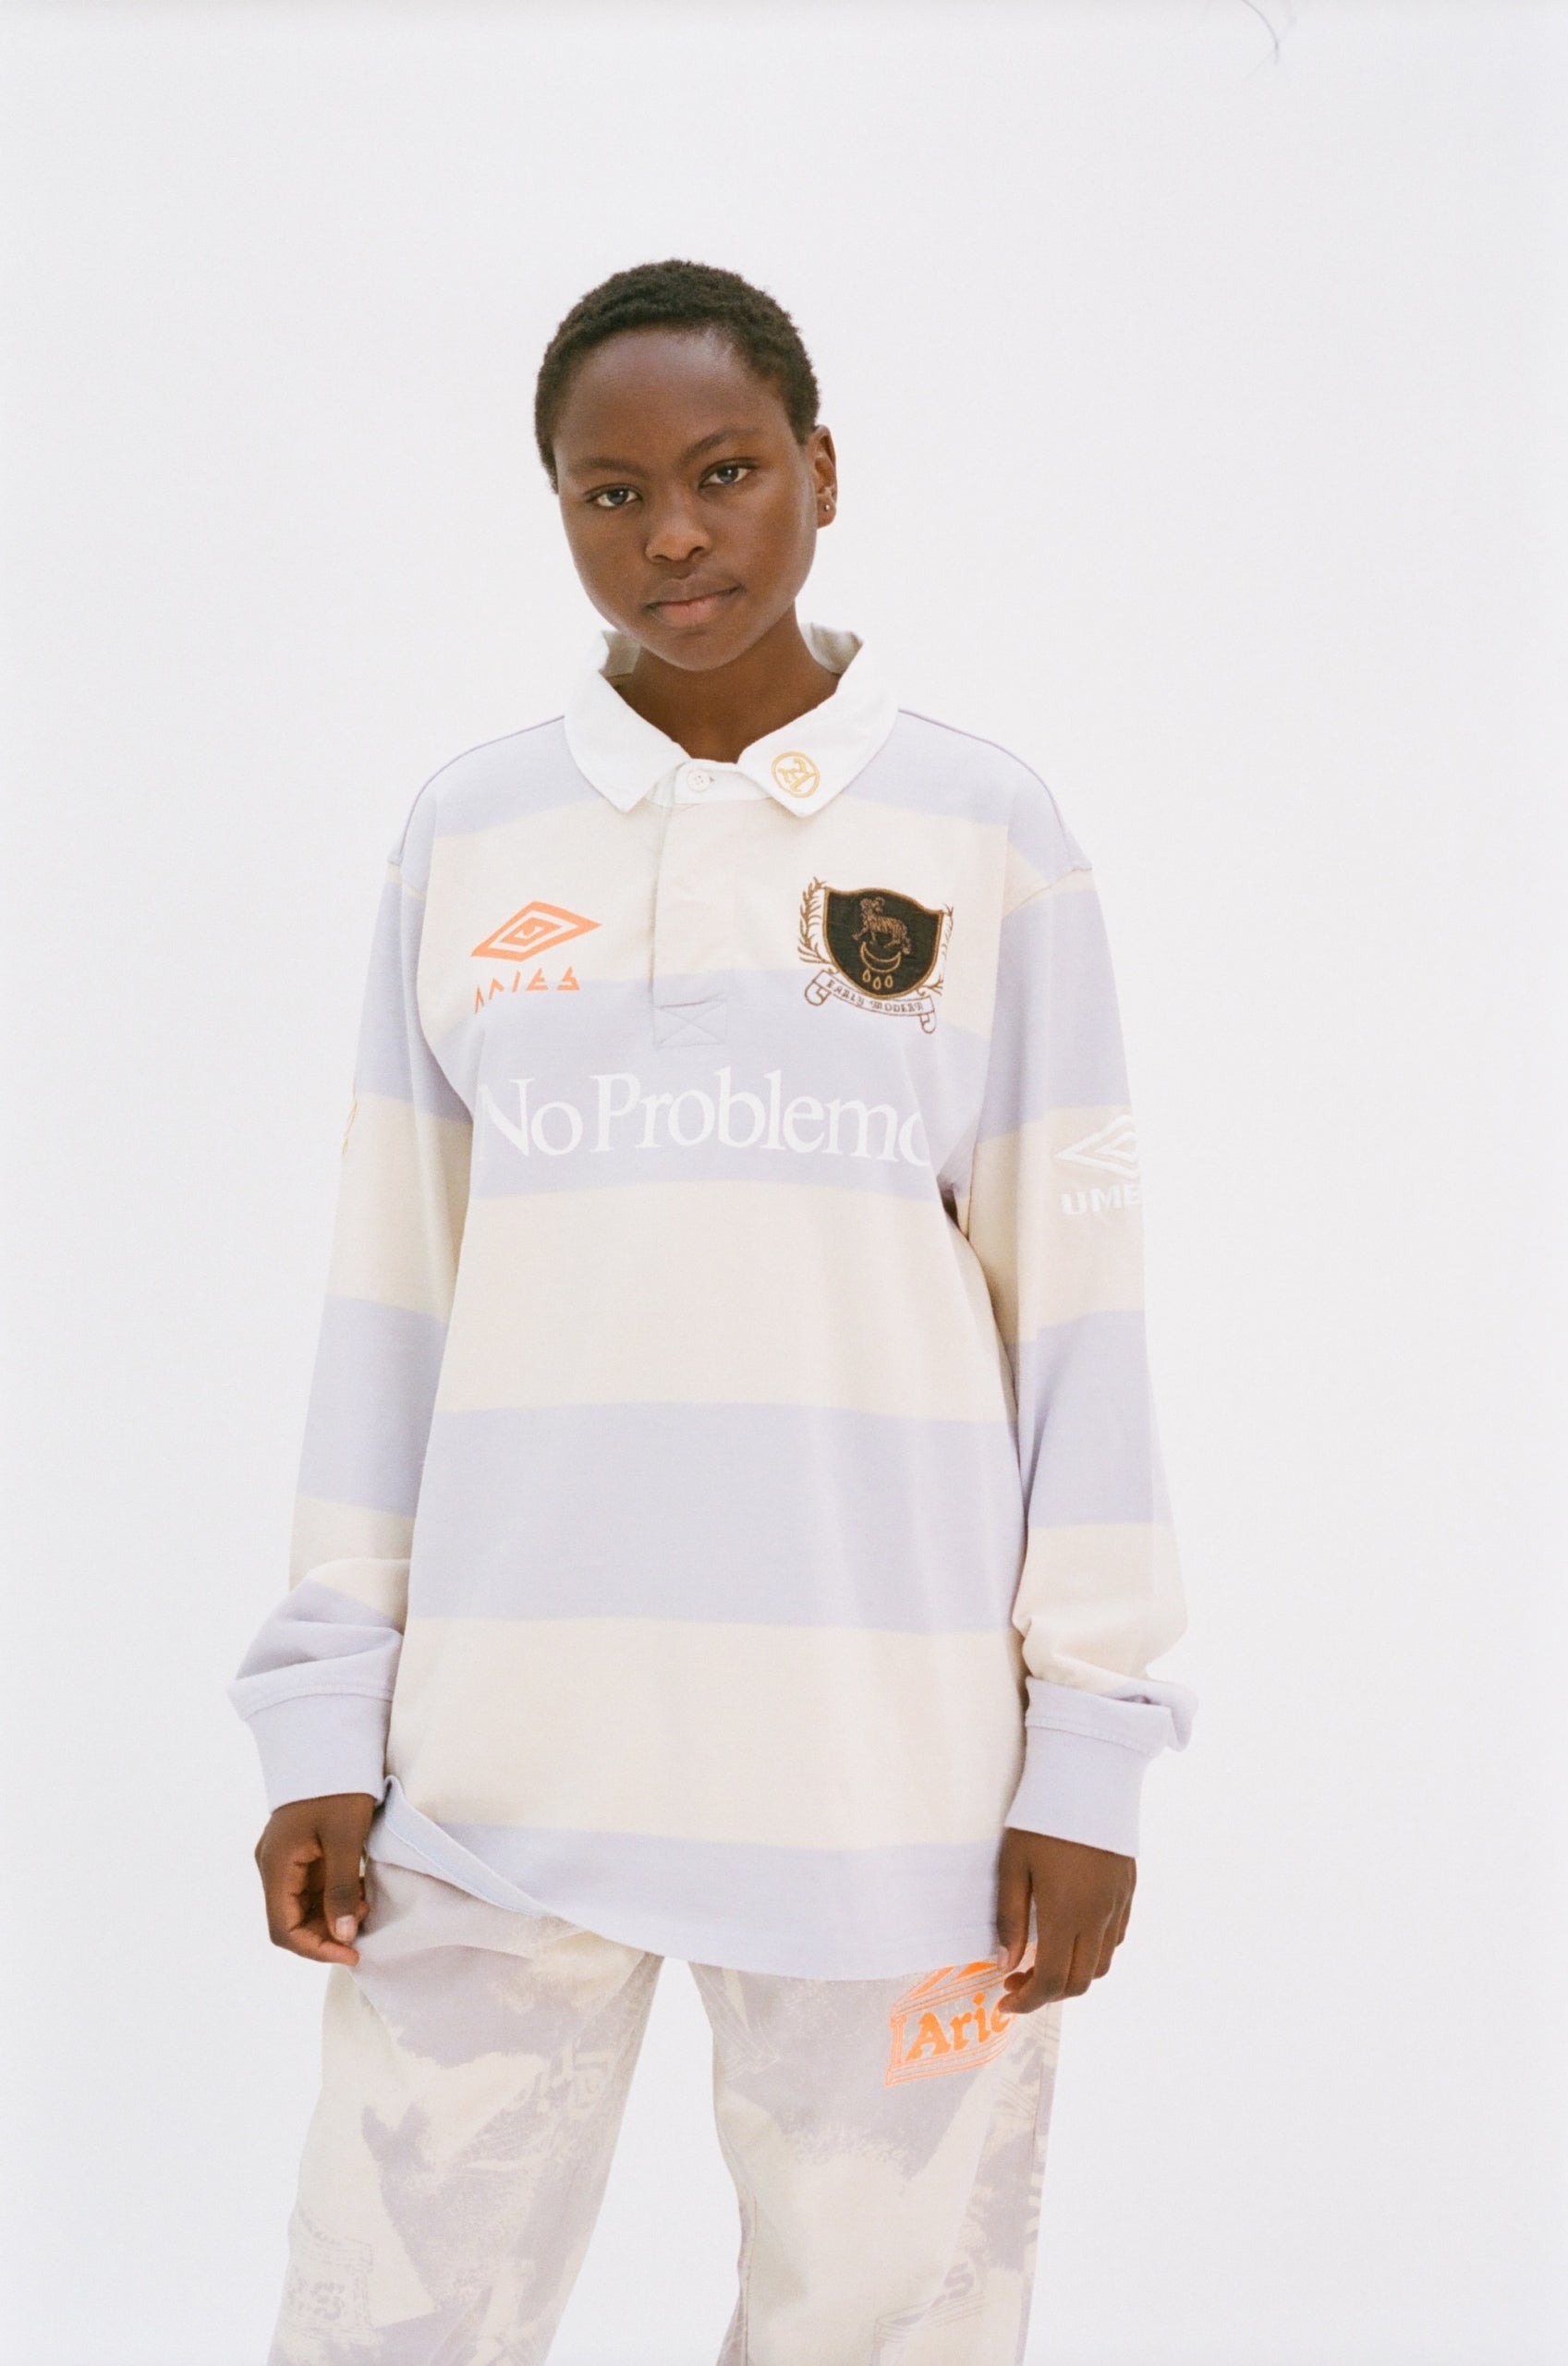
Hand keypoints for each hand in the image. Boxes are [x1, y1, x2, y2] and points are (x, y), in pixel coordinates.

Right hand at [254, 1793, 377, 1966]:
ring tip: (365, 1908)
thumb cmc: (339, 1787)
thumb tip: (343, 1935)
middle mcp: (274, 1866)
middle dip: (326, 1933)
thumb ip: (342, 1889)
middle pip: (291, 1921)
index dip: (316, 1949)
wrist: (332, 1745)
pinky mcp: (301, 1852)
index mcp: (276, 1865)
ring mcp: (286, 1859)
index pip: (283, 1929)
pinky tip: (359, 1892)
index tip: (352, 1951)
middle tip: (363, 1929)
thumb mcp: (345, 1838)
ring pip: (303, 1907)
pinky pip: (312, 1888)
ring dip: (332, 1916)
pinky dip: (335, 1898)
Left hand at [993, 1827, 1134, 2015]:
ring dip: (1073, 1974)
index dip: (1027, 2001)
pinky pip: (1116, 1937)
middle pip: (1079, 1981)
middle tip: (1017, 1981)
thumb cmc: (1040, 1817)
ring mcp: (1118, 1904)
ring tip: (1042, 1960)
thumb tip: (1005, 1964)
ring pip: (1101, 1963)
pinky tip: (1072, 1935)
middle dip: (1048, 1993)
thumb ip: (1010, 1918)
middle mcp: (1099, 1917)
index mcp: (1066, 1914)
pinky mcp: (1129, 1889)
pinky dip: (1094, 1951)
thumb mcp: (1012, 1864)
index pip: (1051, 1981)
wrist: (1088, 1775)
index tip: (1005, 2001)